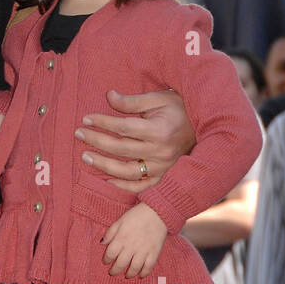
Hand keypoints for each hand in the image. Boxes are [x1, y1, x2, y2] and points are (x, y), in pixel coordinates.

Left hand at [76, 88, 194, 192]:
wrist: (205, 127)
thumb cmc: (179, 109)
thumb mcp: (158, 99)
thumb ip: (132, 101)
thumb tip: (108, 96)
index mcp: (159, 130)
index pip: (123, 128)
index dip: (103, 123)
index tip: (86, 119)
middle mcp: (161, 152)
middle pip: (121, 149)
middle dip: (96, 141)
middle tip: (79, 134)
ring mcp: (163, 168)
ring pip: (127, 171)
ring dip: (104, 165)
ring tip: (86, 156)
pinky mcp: (164, 177)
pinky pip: (140, 187)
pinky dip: (122, 186)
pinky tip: (106, 179)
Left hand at [102, 201, 166, 277]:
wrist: (157, 212)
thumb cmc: (137, 215)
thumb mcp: (120, 221)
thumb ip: (110, 233)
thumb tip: (102, 243)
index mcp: (121, 238)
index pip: (110, 254)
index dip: (106, 259)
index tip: (106, 262)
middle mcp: (131, 247)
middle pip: (120, 264)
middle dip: (115, 270)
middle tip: (113, 273)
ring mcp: (143, 251)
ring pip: (134, 268)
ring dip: (129, 274)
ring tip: (126, 275)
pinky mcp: (154, 253)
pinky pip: (148, 267)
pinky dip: (144, 273)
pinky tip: (140, 275)